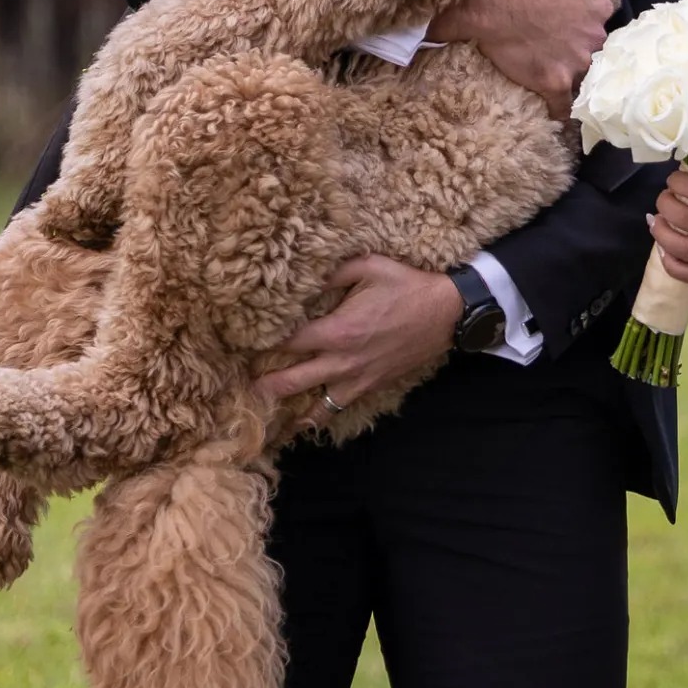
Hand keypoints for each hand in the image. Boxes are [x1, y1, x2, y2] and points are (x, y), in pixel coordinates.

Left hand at [254, 256, 462, 409]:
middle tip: (241, 386)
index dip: (263, 344)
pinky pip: (338, 407)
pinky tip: (304, 421)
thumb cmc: (408, 286)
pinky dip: (319, 416)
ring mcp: (357, 378)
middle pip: (291, 380)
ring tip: (265, 410)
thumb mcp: (369, 266)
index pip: (289, 342)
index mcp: (338, 330)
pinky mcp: (371, 386)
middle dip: (264, 384)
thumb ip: (332, 272)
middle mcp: (342, 361)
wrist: (447, 313)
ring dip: (289, 407)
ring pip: (314, 405)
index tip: (243, 343)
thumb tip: (304, 275)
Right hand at [429, 0, 613, 117]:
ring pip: (585, 80)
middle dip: (582, 52)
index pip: (603, 24)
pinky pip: (564, 106)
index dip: (588, 27)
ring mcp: (575, 62)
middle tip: (562, 51)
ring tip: (563, 82)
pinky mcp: (553, 82)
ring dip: (576, 81)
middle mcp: (594, 38)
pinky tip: (558, 113)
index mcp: (600, 8)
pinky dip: (562, 111)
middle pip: (597, 52)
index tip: (575, 29)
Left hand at [647, 169, 687, 284]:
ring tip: (656, 222)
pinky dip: (671, 263)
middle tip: (664, 200)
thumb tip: (685, 186)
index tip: (673, 180)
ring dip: (661, 233)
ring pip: (681, 247)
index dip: (677, 182)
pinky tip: (665, 251)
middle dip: (665, 204)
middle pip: (683, 218)